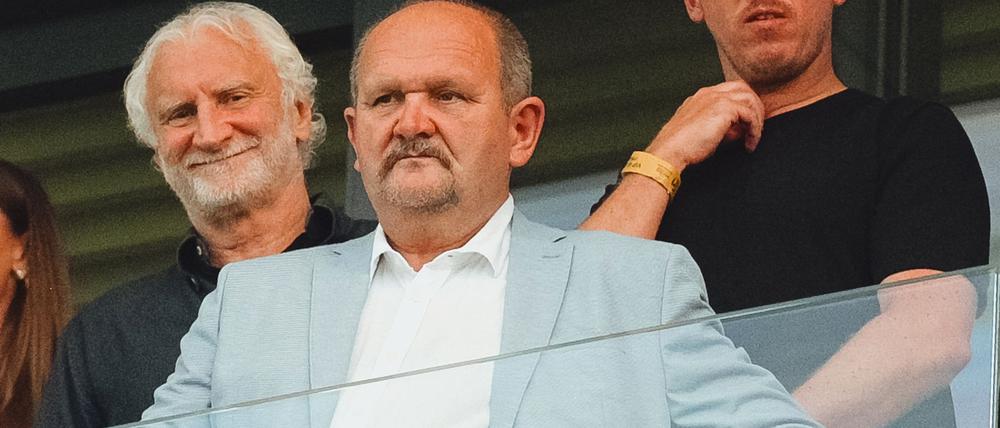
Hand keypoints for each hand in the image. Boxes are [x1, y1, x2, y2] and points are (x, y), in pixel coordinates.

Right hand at [647, 81, 763, 169]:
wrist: (670, 151)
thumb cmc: (682, 148)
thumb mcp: (705, 134)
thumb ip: (724, 129)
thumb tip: (742, 132)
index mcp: (702, 97)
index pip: (729, 91)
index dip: (742, 106)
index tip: (745, 126)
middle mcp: (709, 93)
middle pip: (743, 88)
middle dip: (754, 107)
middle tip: (756, 128)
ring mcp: (716, 98)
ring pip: (749, 97)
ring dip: (757, 118)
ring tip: (754, 138)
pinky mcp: (724, 108)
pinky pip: (750, 114)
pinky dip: (755, 130)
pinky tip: (750, 144)